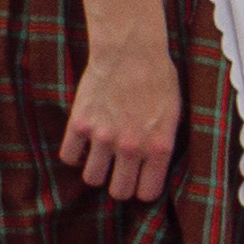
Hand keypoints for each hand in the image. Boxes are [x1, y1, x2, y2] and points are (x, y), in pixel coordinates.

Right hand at [60, 37, 180, 201]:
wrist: (131, 50)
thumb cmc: (159, 78)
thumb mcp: (174, 114)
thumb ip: (163, 144)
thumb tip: (155, 167)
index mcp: (159, 146)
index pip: (147, 193)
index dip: (143, 189)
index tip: (139, 181)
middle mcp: (131, 147)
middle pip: (118, 192)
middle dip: (119, 184)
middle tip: (119, 172)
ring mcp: (103, 137)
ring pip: (91, 178)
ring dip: (96, 169)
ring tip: (102, 155)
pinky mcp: (80, 124)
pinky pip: (69, 156)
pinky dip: (75, 153)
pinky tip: (84, 143)